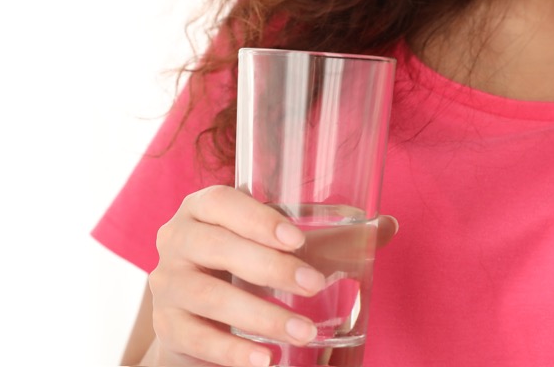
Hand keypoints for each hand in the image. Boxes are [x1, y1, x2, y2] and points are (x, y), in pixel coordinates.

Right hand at [149, 185, 396, 365]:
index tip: (297, 238)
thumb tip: (387, 226)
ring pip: (208, 294)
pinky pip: (197, 336)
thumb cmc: (240, 270)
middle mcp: (176, 240)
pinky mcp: (167, 326)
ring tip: (304, 333)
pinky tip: (265, 360)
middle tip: (314, 285)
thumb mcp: (272, 248)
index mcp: (201, 210)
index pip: (219, 202)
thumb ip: (326, 237)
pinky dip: (233, 350)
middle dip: (269, 267)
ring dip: (260, 316)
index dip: (255, 217)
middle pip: (215, 247)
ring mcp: (167, 284)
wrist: (194, 317)